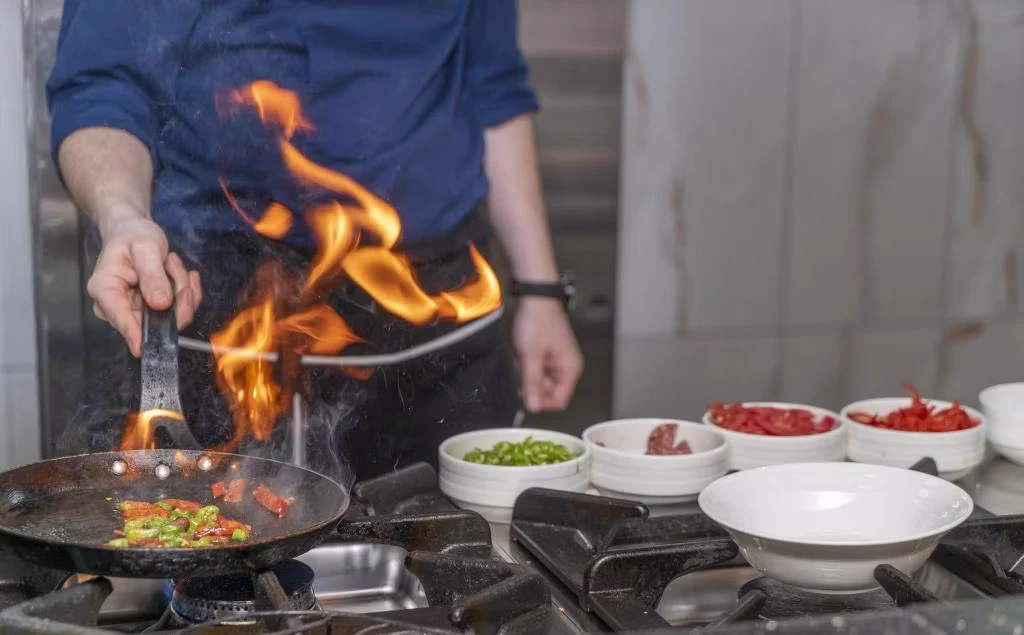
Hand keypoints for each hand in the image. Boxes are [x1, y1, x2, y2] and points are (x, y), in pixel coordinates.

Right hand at [86, 217, 201, 356]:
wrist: (134, 232)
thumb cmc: (132, 237)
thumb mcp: (144, 248)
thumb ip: (152, 276)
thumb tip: (160, 304)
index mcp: (105, 290)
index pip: (120, 318)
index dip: (134, 334)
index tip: (143, 348)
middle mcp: (118, 306)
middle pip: (154, 321)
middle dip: (176, 295)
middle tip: (173, 265)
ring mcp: (137, 311)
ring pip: (172, 316)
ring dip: (181, 288)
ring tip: (171, 263)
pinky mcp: (154, 312)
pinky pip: (180, 311)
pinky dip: (186, 291)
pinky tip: (179, 273)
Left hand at [513, 297, 582, 411]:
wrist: (536, 298)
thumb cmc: (538, 320)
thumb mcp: (530, 356)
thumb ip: (532, 383)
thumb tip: (533, 406)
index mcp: (570, 369)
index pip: (559, 401)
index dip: (541, 401)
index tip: (526, 392)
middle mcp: (567, 366)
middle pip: (549, 392)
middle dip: (533, 384)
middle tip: (524, 367)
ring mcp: (558, 360)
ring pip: (541, 381)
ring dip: (528, 373)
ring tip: (524, 355)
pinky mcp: (548, 354)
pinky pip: (536, 369)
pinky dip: (527, 364)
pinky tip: (524, 352)